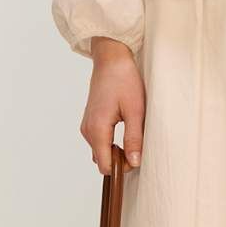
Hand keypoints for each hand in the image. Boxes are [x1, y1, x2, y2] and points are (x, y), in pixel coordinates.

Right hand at [81, 37, 145, 174]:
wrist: (111, 58)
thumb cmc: (124, 80)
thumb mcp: (135, 110)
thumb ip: (134, 138)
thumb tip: (134, 162)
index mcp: (97, 129)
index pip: (105, 166)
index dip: (122, 167)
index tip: (137, 157)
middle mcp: (87, 130)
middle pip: (101, 160)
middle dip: (119, 159)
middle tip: (138, 144)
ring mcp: (87, 124)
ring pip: (100, 150)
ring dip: (115, 150)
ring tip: (132, 133)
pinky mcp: (90, 119)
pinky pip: (99, 140)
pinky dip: (110, 141)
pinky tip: (124, 127)